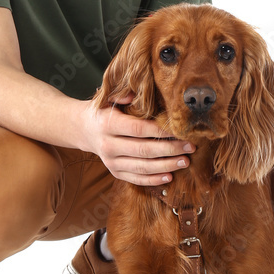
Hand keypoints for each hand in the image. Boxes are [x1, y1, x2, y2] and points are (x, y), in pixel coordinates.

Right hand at [77, 93, 195, 185]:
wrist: (83, 129)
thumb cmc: (103, 110)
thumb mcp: (108, 98)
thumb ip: (124, 95)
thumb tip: (138, 93)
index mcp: (107, 124)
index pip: (138, 129)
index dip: (160, 131)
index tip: (179, 130)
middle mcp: (107, 145)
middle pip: (144, 150)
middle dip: (170, 149)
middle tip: (190, 146)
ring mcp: (110, 162)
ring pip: (142, 167)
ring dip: (166, 166)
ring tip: (185, 161)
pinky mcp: (114, 172)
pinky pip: (136, 179)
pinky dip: (153, 180)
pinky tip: (170, 176)